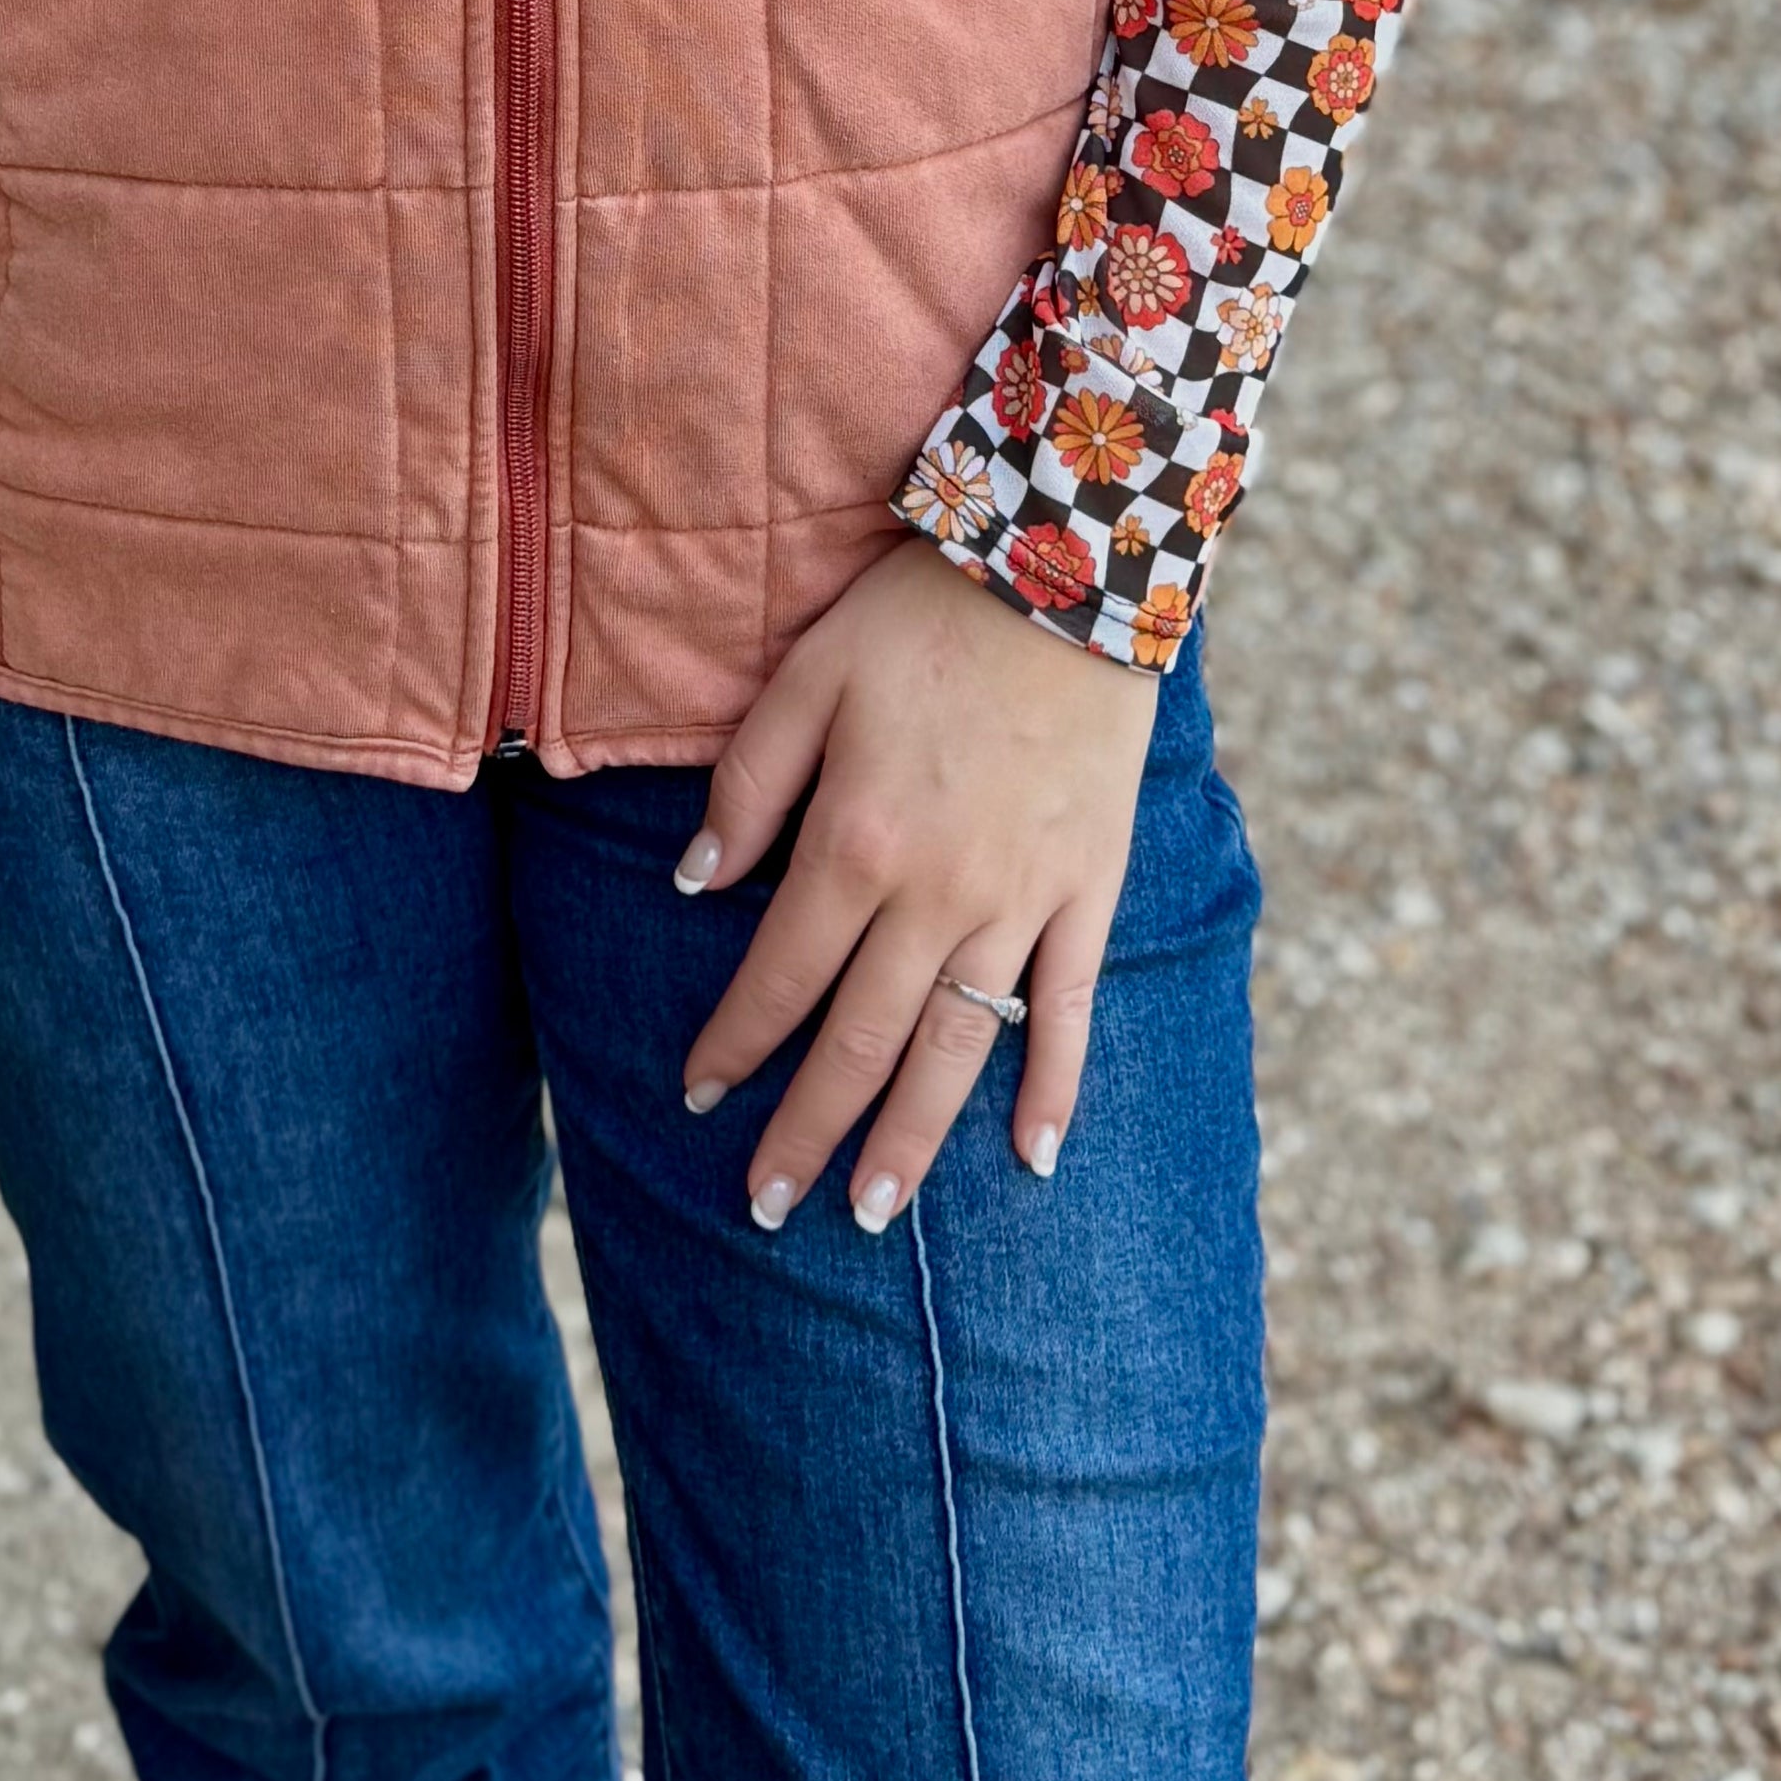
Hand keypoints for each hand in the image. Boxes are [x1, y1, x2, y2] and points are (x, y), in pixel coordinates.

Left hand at [677, 531, 1156, 1230]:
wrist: (1067, 567)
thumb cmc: (921, 615)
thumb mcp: (808, 675)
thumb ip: (748, 785)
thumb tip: (694, 885)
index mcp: (856, 839)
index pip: (782, 973)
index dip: (737, 1041)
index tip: (700, 1095)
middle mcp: (937, 890)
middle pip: (862, 1037)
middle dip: (809, 1128)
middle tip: (768, 1207)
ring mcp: (1022, 898)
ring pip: (957, 1046)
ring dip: (912, 1138)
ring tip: (870, 1213)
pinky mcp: (1087, 889)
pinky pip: (1072, 1009)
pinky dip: (1055, 1088)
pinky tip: (1034, 1161)